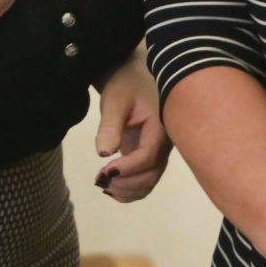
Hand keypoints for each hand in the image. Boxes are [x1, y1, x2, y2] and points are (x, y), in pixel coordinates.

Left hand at [95, 57, 170, 201]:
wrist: (135, 76)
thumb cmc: (126, 84)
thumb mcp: (115, 100)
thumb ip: (110, 125)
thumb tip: (104, 152)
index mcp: (160, 128)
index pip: (148, 156)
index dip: (128, 168)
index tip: (104, 170)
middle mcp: (164, 144)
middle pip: (151, 174)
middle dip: (126, 182)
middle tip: (101, 178)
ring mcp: (159, 151)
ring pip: (149, 181)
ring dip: (128, 190)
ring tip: (104, 183)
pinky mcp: (150, 155)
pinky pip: (146, 179)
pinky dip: (131, 190)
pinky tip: (112, 186)